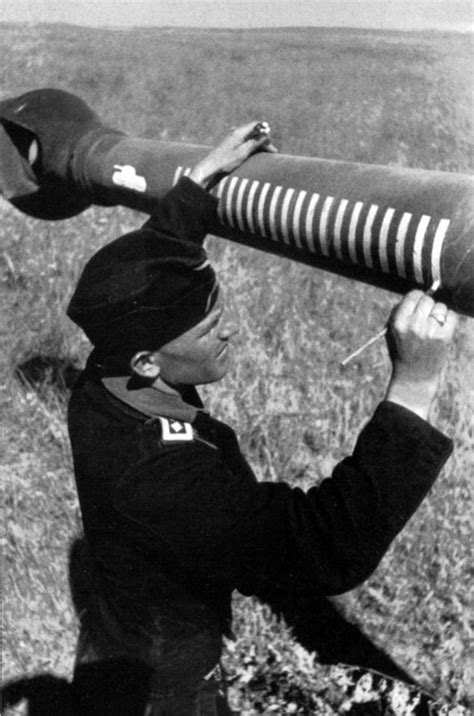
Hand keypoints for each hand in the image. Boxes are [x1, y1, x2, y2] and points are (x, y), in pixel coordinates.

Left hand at [189, 121, 277, 188]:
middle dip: (264, 140)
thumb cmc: (226, 161)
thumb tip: (265, 135)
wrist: (210, 167)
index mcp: (239, 132)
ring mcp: (233, 137)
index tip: (271, 143)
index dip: (266, 132)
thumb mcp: (243, 152)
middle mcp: (236, 132)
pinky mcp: (231, 144)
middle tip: (272, 152)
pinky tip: (255, 153)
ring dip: (259, 144)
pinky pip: (245, 142)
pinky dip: (252, 147)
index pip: (256, 125)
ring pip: (250, 138)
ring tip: (266, 153)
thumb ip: (254, 143)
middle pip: (254, 132)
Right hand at [385, 289, 457, 419]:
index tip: (418, 305)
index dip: (417, 298)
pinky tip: (442, 329)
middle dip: (427, 307)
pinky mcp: (444, 337)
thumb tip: (417, 295)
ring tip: (433, 327)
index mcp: (399, 322)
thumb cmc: (402, 352)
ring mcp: (430, 331)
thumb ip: (400, 312)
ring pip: (441, 307)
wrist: (414, 377)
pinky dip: (449, 320)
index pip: (413, 295)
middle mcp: (414, 324)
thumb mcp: (392, 332)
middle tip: (425, 318)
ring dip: (439, 314)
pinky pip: (452, 316)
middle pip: (428, 300)